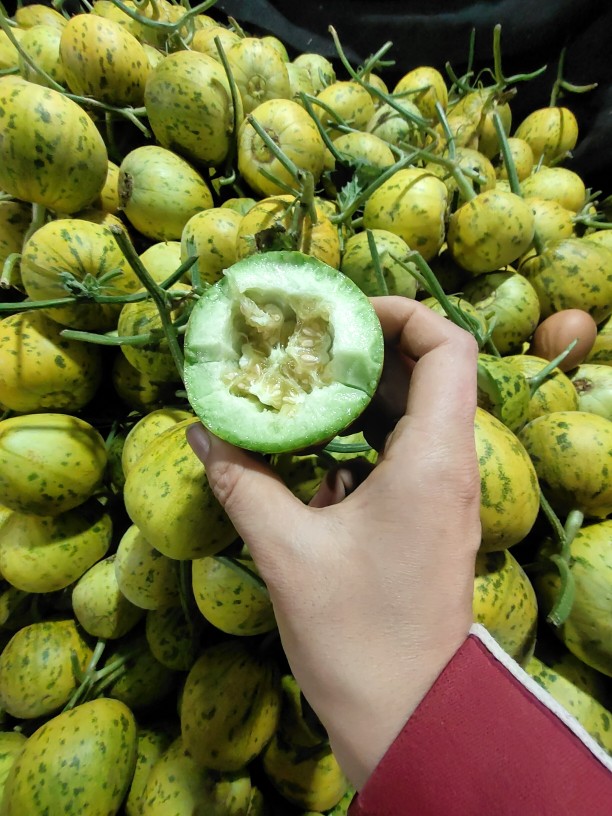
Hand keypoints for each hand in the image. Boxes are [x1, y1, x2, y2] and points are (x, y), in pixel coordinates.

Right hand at [186, 296, 480, 788]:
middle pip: (431, 371)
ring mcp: (446, 494)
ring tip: (307, 386)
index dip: (400, 313)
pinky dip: (367, 435)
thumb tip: (203, 432)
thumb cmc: (356, 636)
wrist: (410, 715)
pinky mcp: (433, 517)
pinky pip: (408, 451)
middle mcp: (451, 466)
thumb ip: (242, 482)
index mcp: (433, 460)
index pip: (446, 347)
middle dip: (370, 349)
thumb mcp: (287, 551)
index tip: (342, 317)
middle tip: (309, 345)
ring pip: (418, 412)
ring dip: (366, 393)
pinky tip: (319, 451)